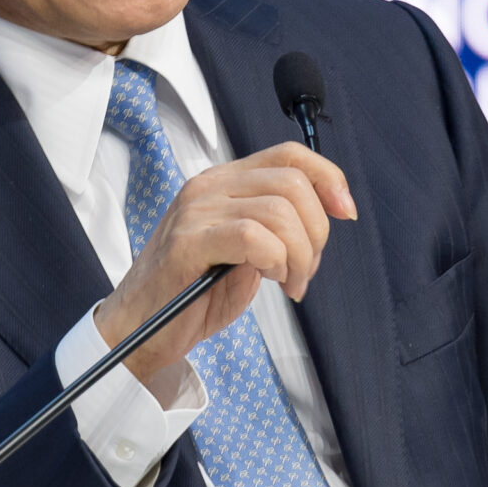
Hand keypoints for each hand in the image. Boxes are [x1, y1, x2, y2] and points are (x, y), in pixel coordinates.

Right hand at [93, 144, 354, 391]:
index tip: (347, 212)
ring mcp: (195, 212)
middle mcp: (208, 187)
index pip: (289, 154)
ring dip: (300, 255)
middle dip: (317, 232)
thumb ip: (278, 227)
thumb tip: (327, 212)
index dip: (328, 177)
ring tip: (289, 283)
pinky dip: (276, 261)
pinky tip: (271, 280)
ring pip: (278, 211)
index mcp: (224, 182)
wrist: (140, 333)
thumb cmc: (193, 294)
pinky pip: (252, 236)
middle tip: (306, 271)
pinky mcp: (186, 243)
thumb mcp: (248, 252)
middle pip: (292, 183)